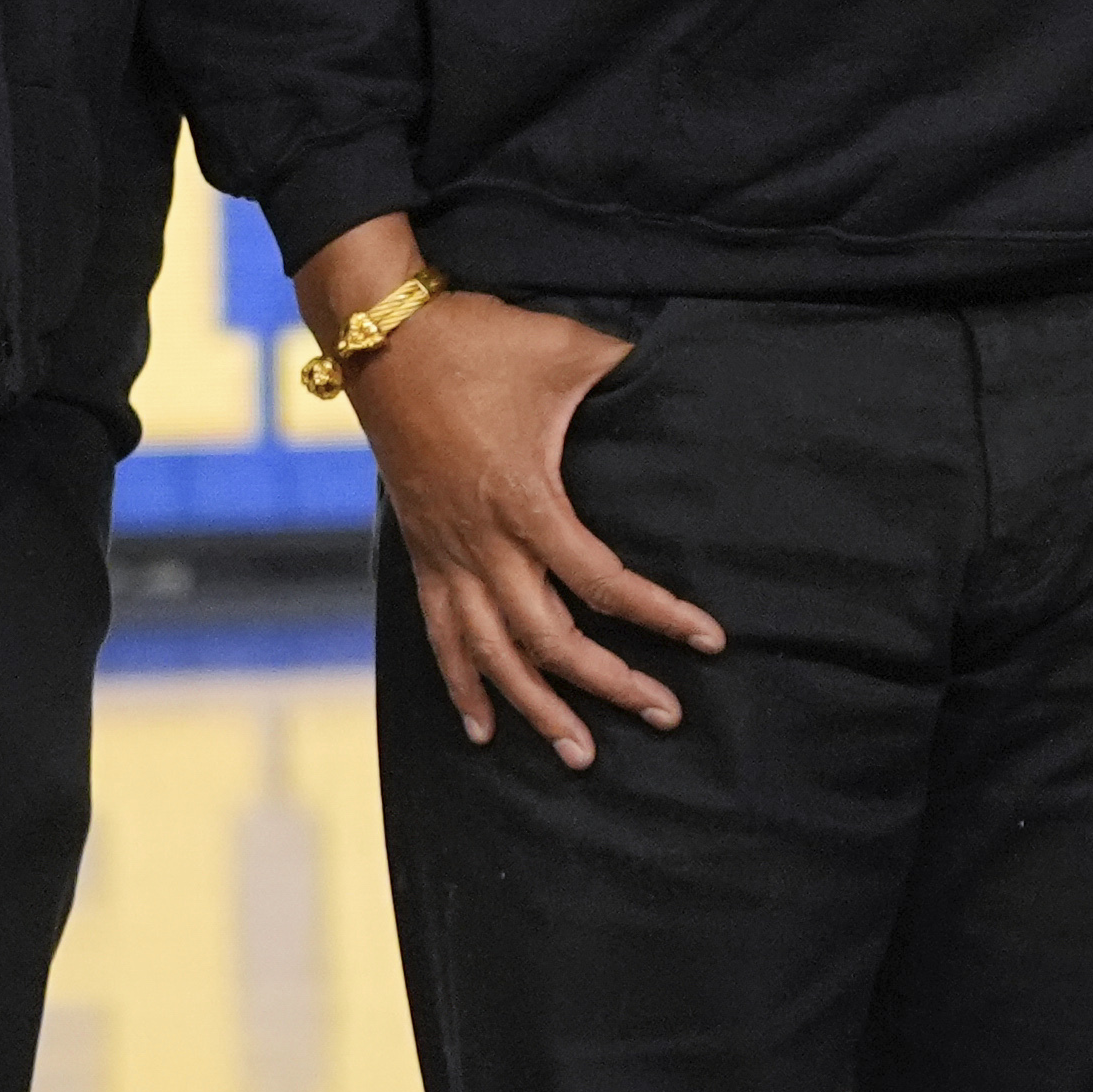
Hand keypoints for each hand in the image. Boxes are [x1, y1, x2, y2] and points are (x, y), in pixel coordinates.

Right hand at [333, 260, 723, 766]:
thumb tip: (683, 368)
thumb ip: (626, 368)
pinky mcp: (422, 553)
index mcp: (526, 500)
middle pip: (550, 638)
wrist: (383, 337)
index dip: (659, 614)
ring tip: (580, 754)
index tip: (710, 640)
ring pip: (493, 654)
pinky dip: (462, 685)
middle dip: (609, 683)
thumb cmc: (478, 341)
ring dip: (536, 708)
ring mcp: (447, 554)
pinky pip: (440, 636)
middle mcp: (483, 544)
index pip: (602, 581)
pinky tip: (481, 727)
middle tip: (664, 715)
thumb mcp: (565, 347)